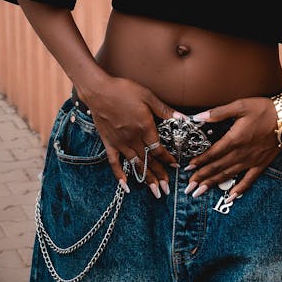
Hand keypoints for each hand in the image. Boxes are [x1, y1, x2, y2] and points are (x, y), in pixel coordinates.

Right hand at [78, 76, 179, 196]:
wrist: (98, 90)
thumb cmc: (124, 90)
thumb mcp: (148, 96)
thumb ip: (165, 110)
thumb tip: (183, 119)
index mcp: (144, 128)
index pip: (159, 149)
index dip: (168, 159)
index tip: (175, 167)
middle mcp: (133, 139)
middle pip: (149, 161)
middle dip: (160, 175)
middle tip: (167, 190)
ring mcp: (120, 143)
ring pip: (135, 165)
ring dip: (146, 179)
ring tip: (154, 192)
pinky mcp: (109, 143)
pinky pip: (114, 162)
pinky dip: (120, 175)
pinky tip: (126, 186)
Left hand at [182, 96, 280, 199]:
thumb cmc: (264, 109)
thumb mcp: (240, 105)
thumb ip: (219, 113)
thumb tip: (199, 117)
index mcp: (235, 139)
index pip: (212, 154)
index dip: (199, 161)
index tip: (187, 168)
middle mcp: (241, 153)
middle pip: (217, 167)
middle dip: (201, 177)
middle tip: (188, 187)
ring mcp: (251, 161)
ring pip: (228, 175)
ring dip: (213, 184)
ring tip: (200, 192)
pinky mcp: (261, 164)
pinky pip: (249, 180)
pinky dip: (239, 189)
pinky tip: (230, 197)